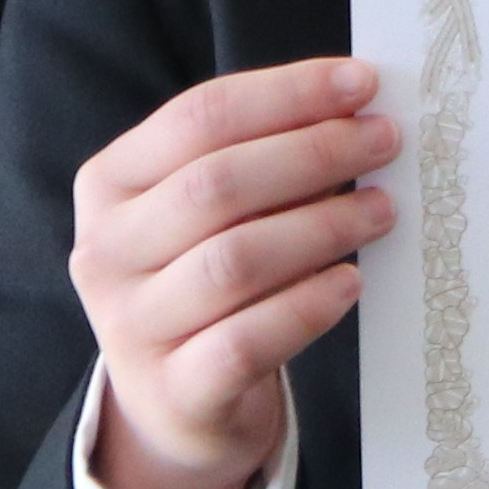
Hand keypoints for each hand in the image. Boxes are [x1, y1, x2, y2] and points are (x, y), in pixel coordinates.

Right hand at [69, 57, 394, 488]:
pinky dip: (306, 306)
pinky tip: (350, 283)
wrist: (175, 406)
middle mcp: (106, 252)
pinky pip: (246, 340)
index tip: (362, 83)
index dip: (286, 93)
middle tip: (383, 142)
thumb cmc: (205, 281)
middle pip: (216, 184)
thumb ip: (260, 159)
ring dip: (321, 227)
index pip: (198, 117)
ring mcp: (131, 326)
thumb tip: (355, 110)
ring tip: (381, 209)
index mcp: (109, 184)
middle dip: (312, 153)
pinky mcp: (173, 391)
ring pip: (233, 261)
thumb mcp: (209, 214)